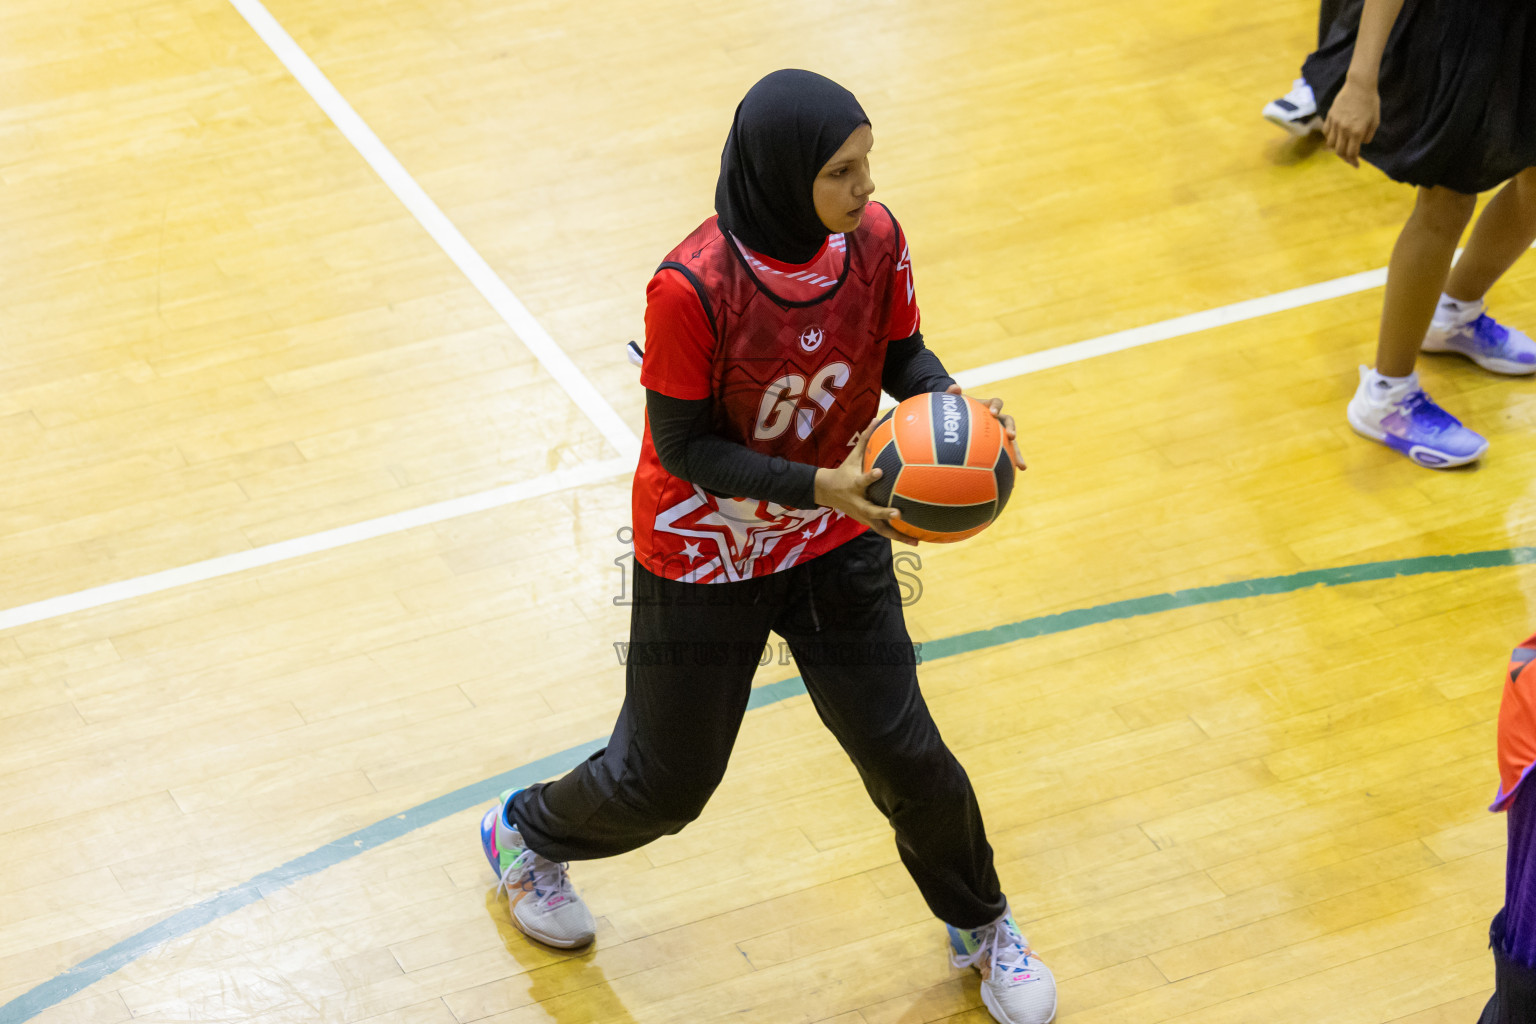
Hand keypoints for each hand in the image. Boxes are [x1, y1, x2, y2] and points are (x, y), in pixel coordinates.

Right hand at [814, 416, 917, 545]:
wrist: (826, 492)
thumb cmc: (844, 471)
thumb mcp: (852, 456)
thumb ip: (866, 439)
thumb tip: (877, 418)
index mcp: (855, 485)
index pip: (862, 480)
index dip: (870, 477)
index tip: (880, 472)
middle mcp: (859, 503)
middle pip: (872, 511)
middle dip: (884, 513)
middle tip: (899, 514)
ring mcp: (863, 515)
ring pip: (880, 528)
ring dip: (897, 535)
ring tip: (916, 540)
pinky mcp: (867, 522)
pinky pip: (884, 530)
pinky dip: (899, 536)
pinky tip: (916, 539)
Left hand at [945, 384, 1026, 470]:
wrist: (958, 419)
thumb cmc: (955, 410)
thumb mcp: (951, 402)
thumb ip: (951, 394)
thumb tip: (955, 387)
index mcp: (987, 407)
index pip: (996, 403)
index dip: (996, 406)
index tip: (992, 413)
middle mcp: (997, 421)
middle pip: (1009, 423)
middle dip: (1012, 429)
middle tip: (1012, 436)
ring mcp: (998, 435)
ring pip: (1011, 444)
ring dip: (1017, 454)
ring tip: (1022, 466)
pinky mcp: (996, 449)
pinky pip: (1002, 459)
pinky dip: (1006, 470)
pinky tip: (1010, 485)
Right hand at [1324, 79, 1379, 167]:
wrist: (1360, 85)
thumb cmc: (1371, 102)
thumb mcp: (1375, 120)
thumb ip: (1368, 135)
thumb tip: (1361, 144)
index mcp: (1357, 131)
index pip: (1352, 153)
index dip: (1353, 161)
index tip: (1356, 165)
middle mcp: (1344, 129)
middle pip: (1339, 151)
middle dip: (1345, 158)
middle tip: (1350, 159)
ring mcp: (1335, 123)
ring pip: (1330, 144)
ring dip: (1336, 148)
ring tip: (1342, 146)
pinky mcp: (1330, 117)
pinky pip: (1326, 132)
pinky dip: (1330, 137)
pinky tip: (1336, 136)